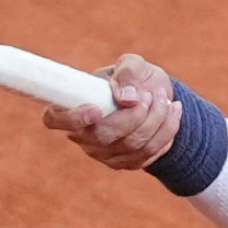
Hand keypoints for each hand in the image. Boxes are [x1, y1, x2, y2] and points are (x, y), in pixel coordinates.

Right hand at [41, 53, 182, 170]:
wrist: (157, 97)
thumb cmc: (136, 79)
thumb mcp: (134, 65)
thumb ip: (127, 72)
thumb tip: (126, 98)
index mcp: (72, 106)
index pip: (54, 120)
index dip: (72, 118)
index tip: (96, 109)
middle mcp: (82, 135)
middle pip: (103, 135)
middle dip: (135, 115)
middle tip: (150, 94)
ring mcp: (103, 153)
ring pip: (132, 145)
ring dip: (156, 119)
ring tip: (164, 98)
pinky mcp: (126, 163)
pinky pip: (149, 153)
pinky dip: (167, 130)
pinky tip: (173, 111)